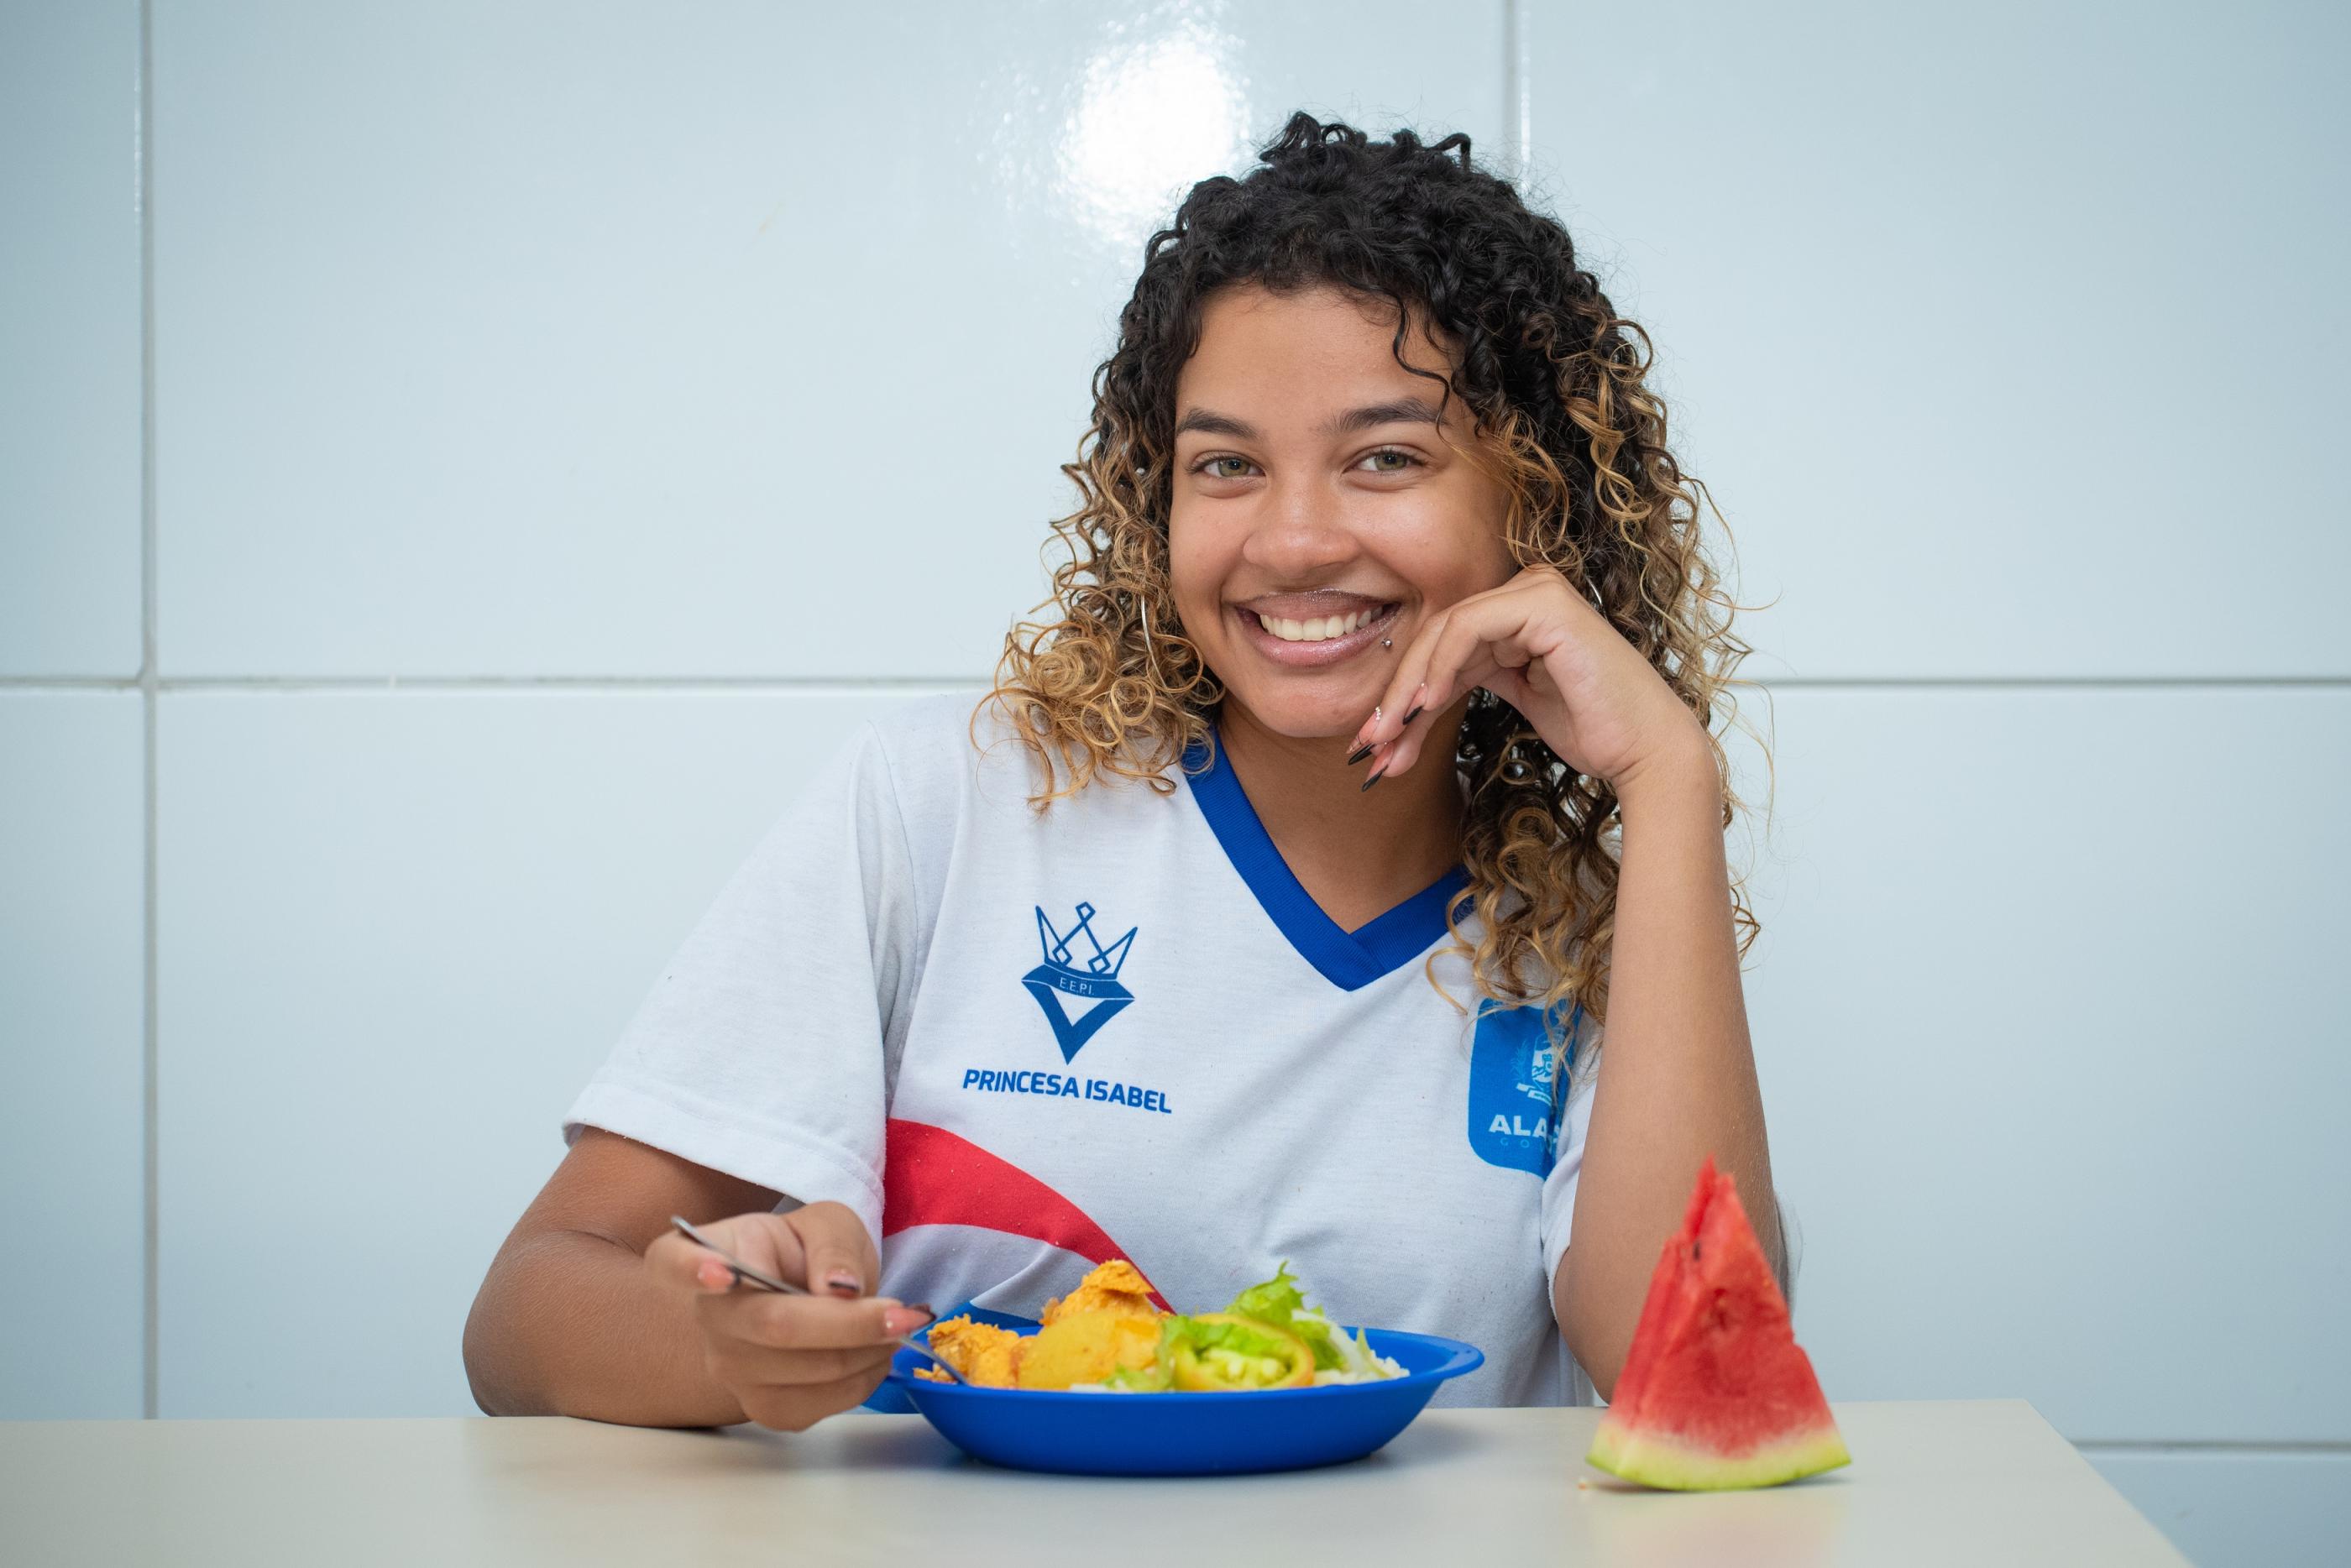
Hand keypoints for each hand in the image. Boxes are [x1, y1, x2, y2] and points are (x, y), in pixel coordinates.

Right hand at [645, 1202, 928, 1431]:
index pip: (671, 1261)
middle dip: (850, 1323)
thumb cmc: (809, 1251)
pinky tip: (875, 1354)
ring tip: (896, 1326)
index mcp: (710, 1252)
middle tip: (906, 1312)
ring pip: (802, 1373)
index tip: (721, 1273)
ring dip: (867, 1353)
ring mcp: (729, 1369)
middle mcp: (708, 1317)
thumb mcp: (830, 1224)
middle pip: (772, 1327)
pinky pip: (816, 1407)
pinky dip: (862, 1382)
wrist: (809, 1295)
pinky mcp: (762, 1408)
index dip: (691, 1270)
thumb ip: (834, 1247)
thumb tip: (839, 1289)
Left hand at [1352, 565, 1709, 796]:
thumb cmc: (1593, 730)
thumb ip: (1466, 683)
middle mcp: (1526, 591)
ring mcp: (1536, 590)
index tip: (1375, 748)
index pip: (1442, 646)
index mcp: (1519, 612)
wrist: (1644, 750)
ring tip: (1387, 740)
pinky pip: (1468, 628)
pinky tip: (1423, 706)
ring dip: (1407, 691)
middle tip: (1367, 750)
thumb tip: (1400, 707)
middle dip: (1396, 699)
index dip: (1403, 695)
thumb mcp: (1516, 699)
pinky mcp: (1543, 601)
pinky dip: (1439, 668)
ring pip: (1443, 633)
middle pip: (1436, 638)